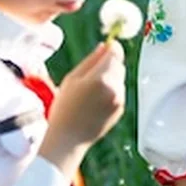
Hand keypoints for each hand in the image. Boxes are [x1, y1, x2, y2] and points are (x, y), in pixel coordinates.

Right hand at [40, 41, 125, 175]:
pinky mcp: (121, 109)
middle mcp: (116, 88)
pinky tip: (94, 102)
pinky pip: (119, 92)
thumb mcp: (72, 79)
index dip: (111, 47)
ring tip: (90, 92)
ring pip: (120, 79)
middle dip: (109, 64)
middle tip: (90, 74)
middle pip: (119, 65)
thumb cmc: (65, 107)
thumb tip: (104, 46)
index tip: (106, 47)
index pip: (116, 52)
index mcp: (102, 78)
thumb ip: (91, 60)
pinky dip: (110, 92)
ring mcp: (120, 100)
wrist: (69, 138)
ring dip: (110, 78)